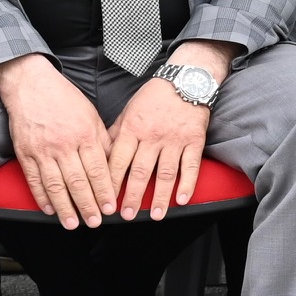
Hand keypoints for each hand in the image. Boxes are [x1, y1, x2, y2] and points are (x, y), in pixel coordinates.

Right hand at [0, 53, 115, 228]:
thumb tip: (115, 163)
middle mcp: (65, 145)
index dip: (105, 191)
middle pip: (79, 182)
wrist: (32, 85)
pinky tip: (49, 209)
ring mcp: (43, 150)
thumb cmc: (65, 99)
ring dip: (65, 208)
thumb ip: (103, 140)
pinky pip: (34, 180)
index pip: (98, 170)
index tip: (111, 208)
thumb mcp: (92, 115)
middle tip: (95, 222)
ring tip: (73, 223)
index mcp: (85, 135)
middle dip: (88, 205)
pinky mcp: (25, 153)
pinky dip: (41, 197)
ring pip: (56, 185)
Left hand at [106, 41, 226, 220]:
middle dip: (133, 196)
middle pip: (140, 172)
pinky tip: (182, 199)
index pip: (118, 161)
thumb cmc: (154, 96)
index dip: (110, 183)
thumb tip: (101, 155)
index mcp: (132, 129)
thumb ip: (116, 133)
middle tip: (127, 216)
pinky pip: (190, 165)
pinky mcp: (194, 140)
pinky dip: (187, 184)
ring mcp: (174, 139)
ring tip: (155, 215)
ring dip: (160, 196)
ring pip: (165, 173)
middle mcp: (152, 136)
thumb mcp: (128, 110)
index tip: (105, 201)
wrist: (186, 80)